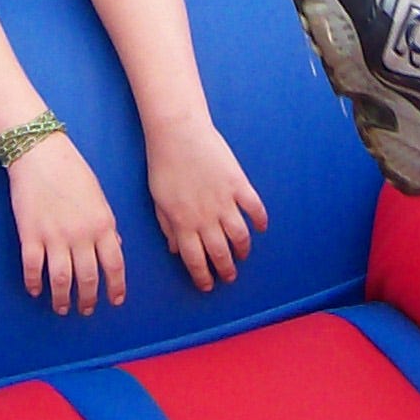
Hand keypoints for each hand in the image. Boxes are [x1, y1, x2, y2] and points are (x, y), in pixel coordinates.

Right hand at [6, 135, 125, 315]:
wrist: (40, 153)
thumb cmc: (72, 171)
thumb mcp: (99, 196)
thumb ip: (108, 224)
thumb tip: (117, 246)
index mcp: (103, 224)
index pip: (115, 265)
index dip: (116, 287)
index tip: (115, 301)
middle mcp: (81, 235)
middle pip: (88, 278)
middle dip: (88, 299)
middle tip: (85, 310)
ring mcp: (55, 236)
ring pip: (61, 280)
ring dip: (62, 299)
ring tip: (62, 308)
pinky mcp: (30, 235)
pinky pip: (33, 268)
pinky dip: (34, 283)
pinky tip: (35, 290)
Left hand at [145, 114, 267, 291]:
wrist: (178, 133)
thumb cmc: (163, 165)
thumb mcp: (159, 200)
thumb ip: (167, 227)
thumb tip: (175, 250)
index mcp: (182, 223)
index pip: (195, 260)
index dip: (202, 276)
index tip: (207, 286)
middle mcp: (205, 218)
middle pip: (220, 253)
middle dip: (226, 270)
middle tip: (230, 277)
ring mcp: (224, 202)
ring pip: (240, 236)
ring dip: (243, 250)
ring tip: (243, 256)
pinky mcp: (238, 185)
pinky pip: (254, 208)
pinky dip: (260, 220)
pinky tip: (261, 227)